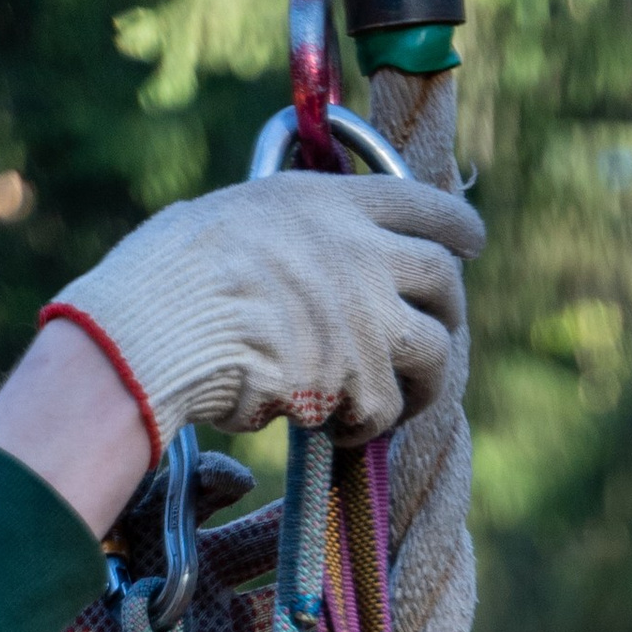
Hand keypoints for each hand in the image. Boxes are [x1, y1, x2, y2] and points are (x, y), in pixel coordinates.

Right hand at [36, 170, 483, 460]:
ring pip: (436, 353)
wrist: (160, 325)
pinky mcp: (358, 377)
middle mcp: (361, 251)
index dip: (458, 227)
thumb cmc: (170, 274)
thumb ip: (290, 233)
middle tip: (434, 340)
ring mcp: (367, 315)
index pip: (424, 202)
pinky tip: (340, 429)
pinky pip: (388, 409)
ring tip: (392, 403)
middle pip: (445, 280)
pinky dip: (369, 425)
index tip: (471, 243)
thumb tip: (299, 257)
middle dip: (450, 314)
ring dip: (422, 385)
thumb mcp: (237, 216)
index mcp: (329, 202)